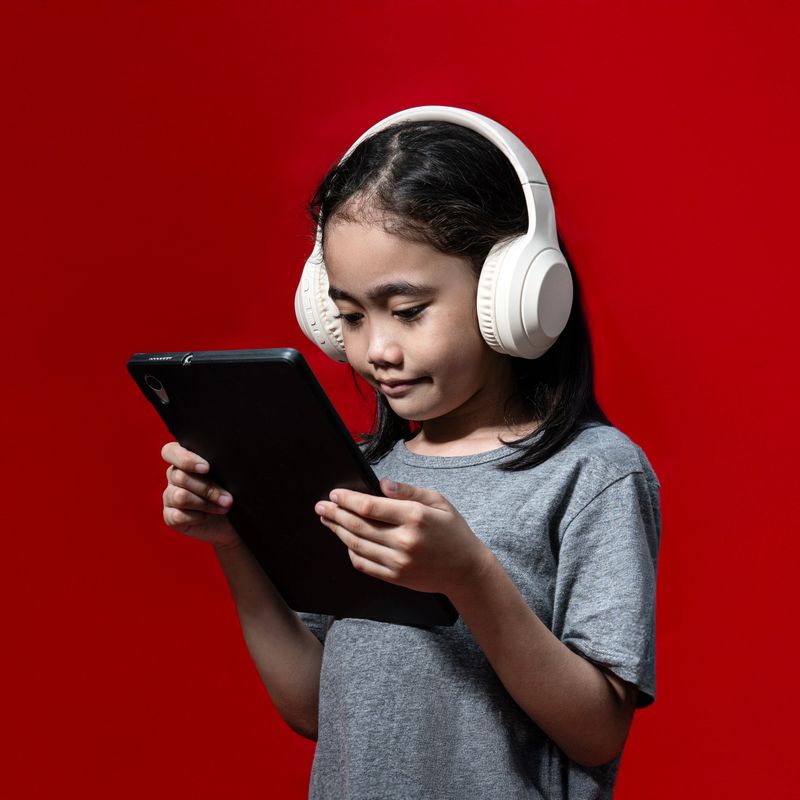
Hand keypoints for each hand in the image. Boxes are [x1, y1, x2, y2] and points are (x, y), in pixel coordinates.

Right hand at [161, 442, 240, 549]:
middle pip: (180, 477)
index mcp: (185, 459)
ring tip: (224, 507)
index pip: (170, 452)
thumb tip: (219, 463)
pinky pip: (177, 516)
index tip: (207, 468)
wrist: (235, 519)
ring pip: (180, 497)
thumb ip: (222, 463)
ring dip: (206, 504)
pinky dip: (196, 517)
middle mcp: (174, 476)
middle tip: (228, 499)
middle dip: (208, 489)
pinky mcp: (170, 517)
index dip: (185, 459)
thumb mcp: (231, 474)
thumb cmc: (235, 490)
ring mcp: (170, 496)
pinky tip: (208, 517)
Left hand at [314, 479, 490, 596]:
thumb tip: (381, 484)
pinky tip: (346, 541)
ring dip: (338, 531)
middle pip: (358, 526)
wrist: (466, 570)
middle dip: (335, 514)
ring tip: (328, 521)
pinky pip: (364, 564)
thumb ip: (408, 491)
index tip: (335, 494)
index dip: (348, 500)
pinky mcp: (396, 577)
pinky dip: (351, 551)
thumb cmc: (452, 531)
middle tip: (321, 507)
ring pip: (357, 545)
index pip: (370, 507)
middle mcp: (404, 540)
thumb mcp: (438, 501)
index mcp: (415, 517)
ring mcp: (399, 562)